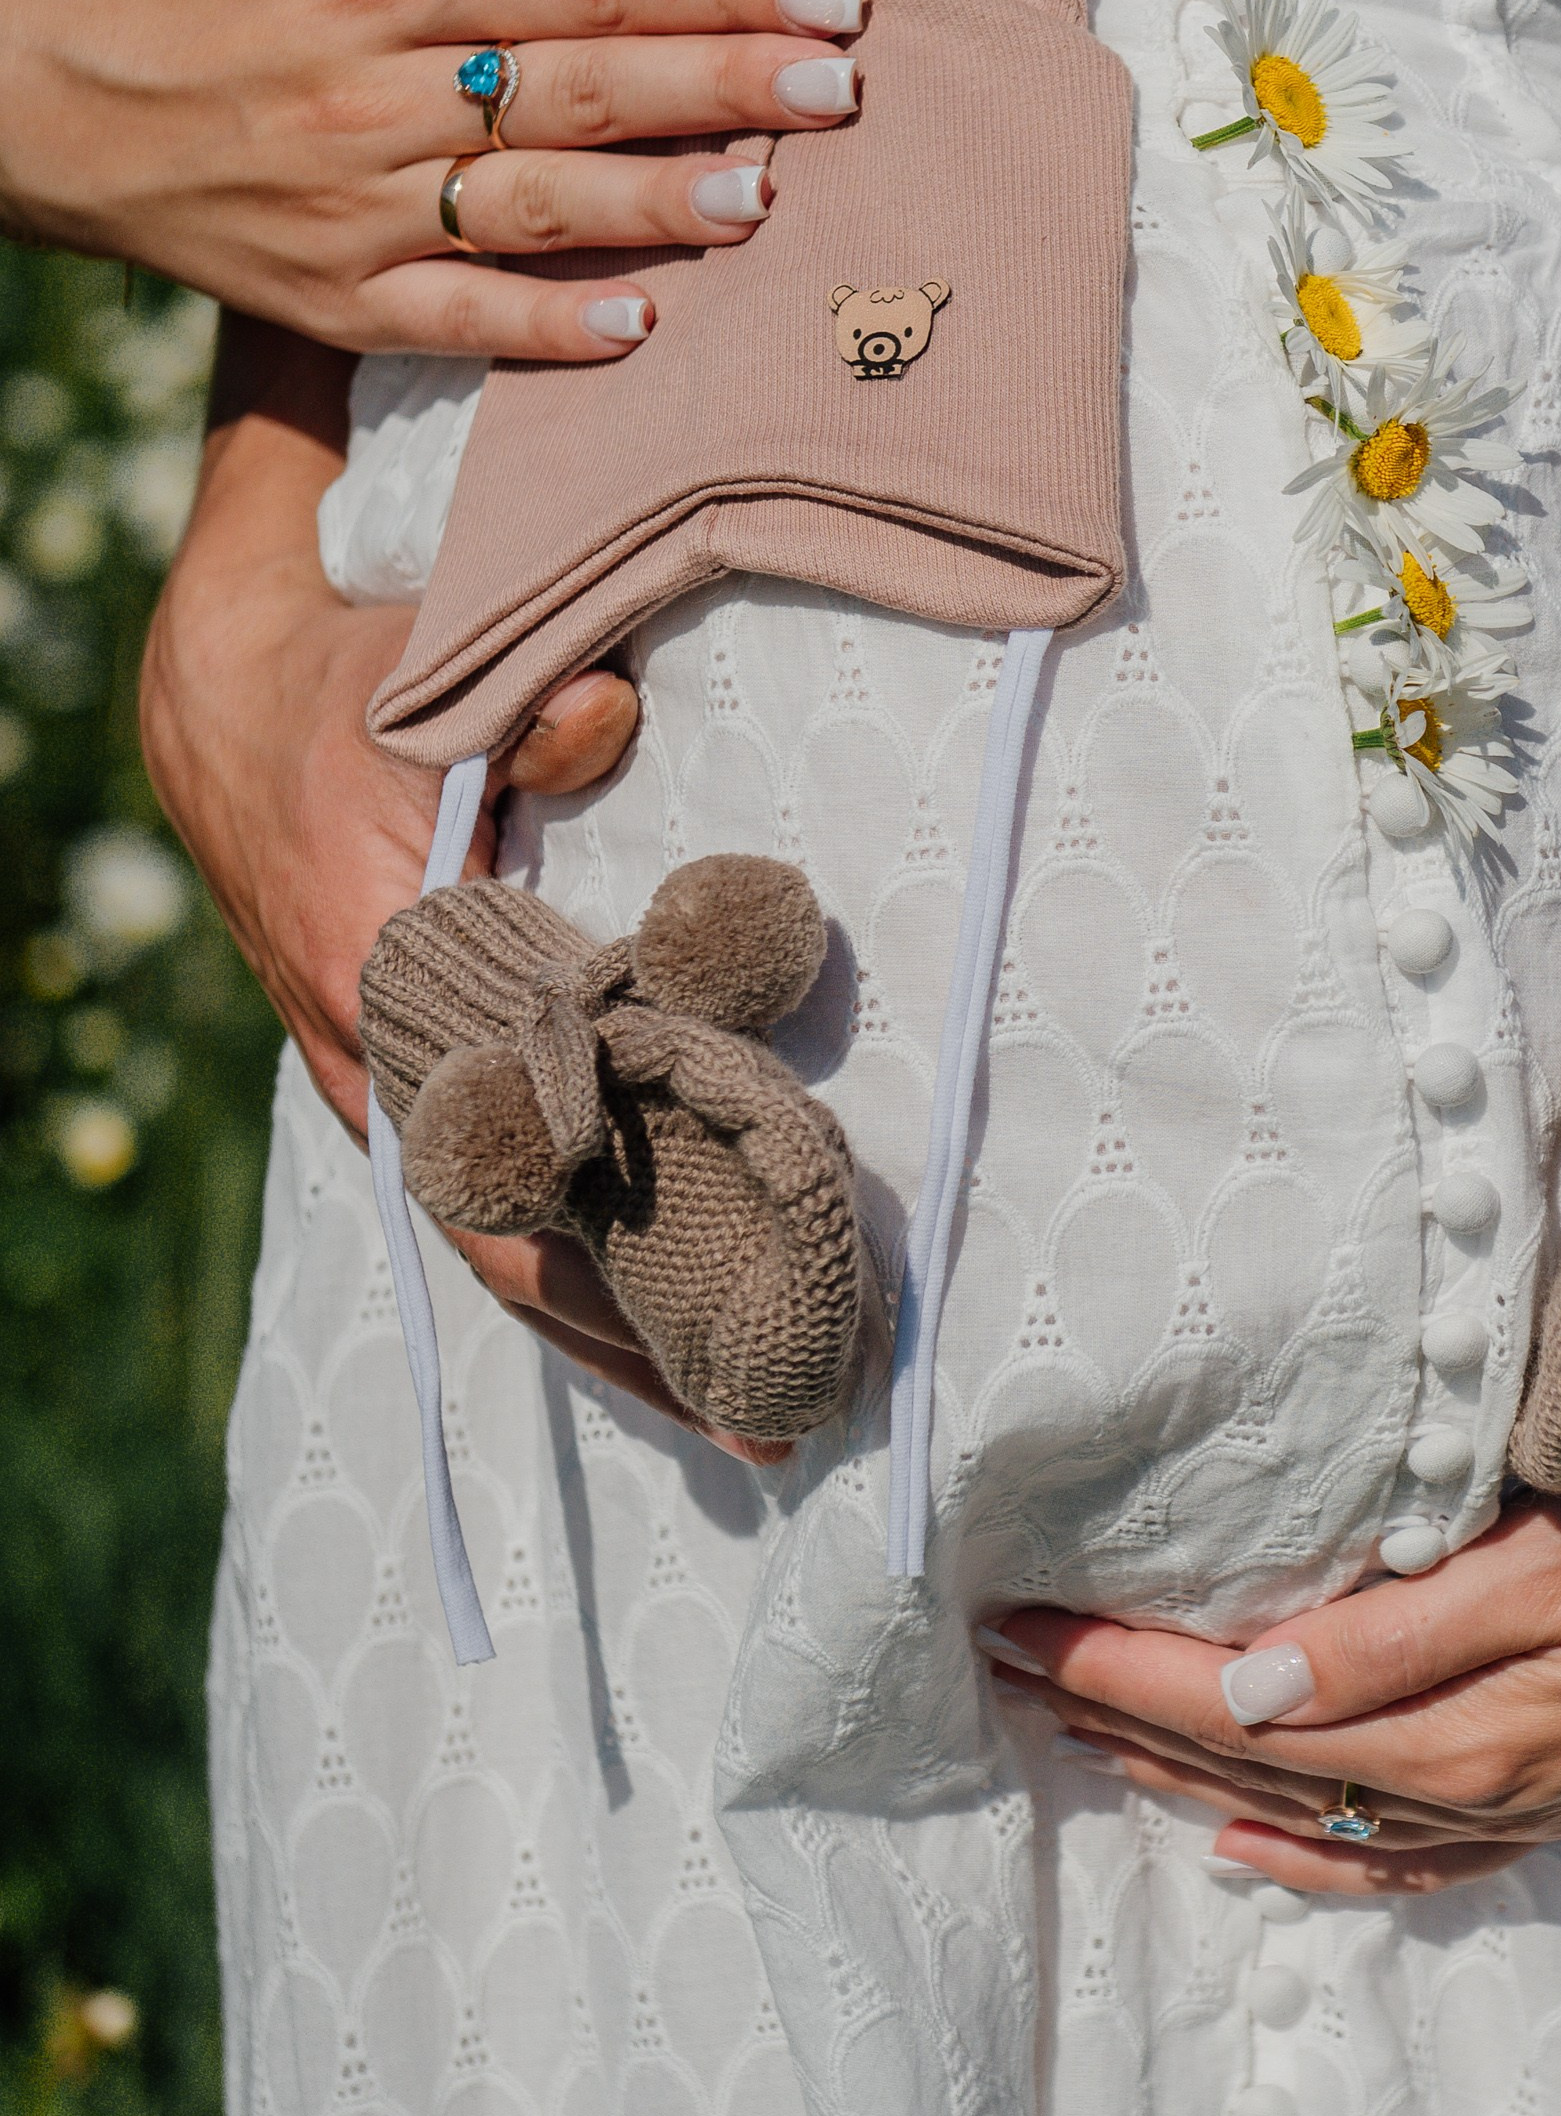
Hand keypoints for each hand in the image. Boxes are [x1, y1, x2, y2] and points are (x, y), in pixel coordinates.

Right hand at [0, 0, 866, 356]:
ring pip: (538, 210)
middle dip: (721, 88)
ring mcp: (358, 211)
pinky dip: (546, 331)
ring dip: (658, 209)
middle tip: (839, 88)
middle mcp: (378, 98)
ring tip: (768, 200)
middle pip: (583, 92)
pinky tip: (642, 328)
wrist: (20, 99)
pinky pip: (458, 321)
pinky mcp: (335, 300)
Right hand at [140, 447, 786, 1457]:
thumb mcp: (422, 690)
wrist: (224, 709)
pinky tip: (662, 1321)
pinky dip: (577, 1259)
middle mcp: (381, 1071)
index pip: (498, 1176)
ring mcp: (389, 1084)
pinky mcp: (409, 1074)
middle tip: (781, 1425)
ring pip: (508, 1241)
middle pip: (513, 1255)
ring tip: (746, 1411)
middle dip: (640, 1349)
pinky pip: (500, 1191)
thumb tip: (610, 716)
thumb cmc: (339, 700)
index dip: (603, 1275)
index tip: (711, 1338)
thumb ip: (528, 713)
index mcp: (385, 991)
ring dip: (616, 1328)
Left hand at [981, 1388, 1560, 1893]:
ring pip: (1310, 1805)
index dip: (1120, 1664)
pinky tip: (1245, 1838)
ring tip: (1078, 1732)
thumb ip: (1401, 1634)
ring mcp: (1519, 1794)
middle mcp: (1475, 1779)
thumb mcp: (1552, 1559)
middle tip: (1006, 1660)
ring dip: (1185, 1769)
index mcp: (1461, 1718)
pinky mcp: (1557, 1785)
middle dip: (1120, 1710)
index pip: (1241, 1701)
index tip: (1015, 1618)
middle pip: (1255, 1758)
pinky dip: (1312, 1852)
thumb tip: (1248, 1687)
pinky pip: (1402, 1852)